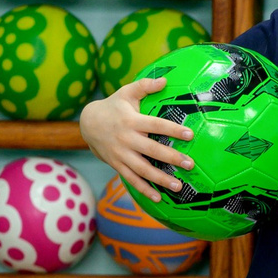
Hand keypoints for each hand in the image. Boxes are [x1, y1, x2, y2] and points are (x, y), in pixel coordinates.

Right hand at [78, 75, 192, 195]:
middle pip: (151, 150)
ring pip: (142, 169)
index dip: (173, 130)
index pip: (156, 125)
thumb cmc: (114, 106)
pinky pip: (131, 179)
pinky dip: (144, 189)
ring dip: (160, 179)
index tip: (190, 135)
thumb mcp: (127, 93)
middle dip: (171, 158)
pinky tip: (159, 198)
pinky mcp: (117, 164)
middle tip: (190, 164)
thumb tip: (165, 80)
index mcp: (131, 121)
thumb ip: (145, 86)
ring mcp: (120, 154)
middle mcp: (126, 139)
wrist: (87, 123)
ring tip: (178, 186)